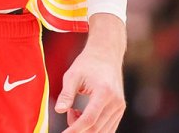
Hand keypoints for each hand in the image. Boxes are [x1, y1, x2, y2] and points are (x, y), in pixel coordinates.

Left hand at [55, 14, 125, 132]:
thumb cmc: (87, 63)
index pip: (89, 119)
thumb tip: (58, 111)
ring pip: (102, 131)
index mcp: (104, 92)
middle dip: (78, 128)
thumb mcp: (72, 75)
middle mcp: (116, 102)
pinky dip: (93, 127)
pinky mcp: (120, 110)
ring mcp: (120, 107)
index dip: (75, 129)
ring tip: (74, 111)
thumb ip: (66, 94)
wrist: (106, 54)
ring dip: (85, 128)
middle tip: (68, 113)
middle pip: (96, 128)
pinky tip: (82, 114)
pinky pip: (107, 128)